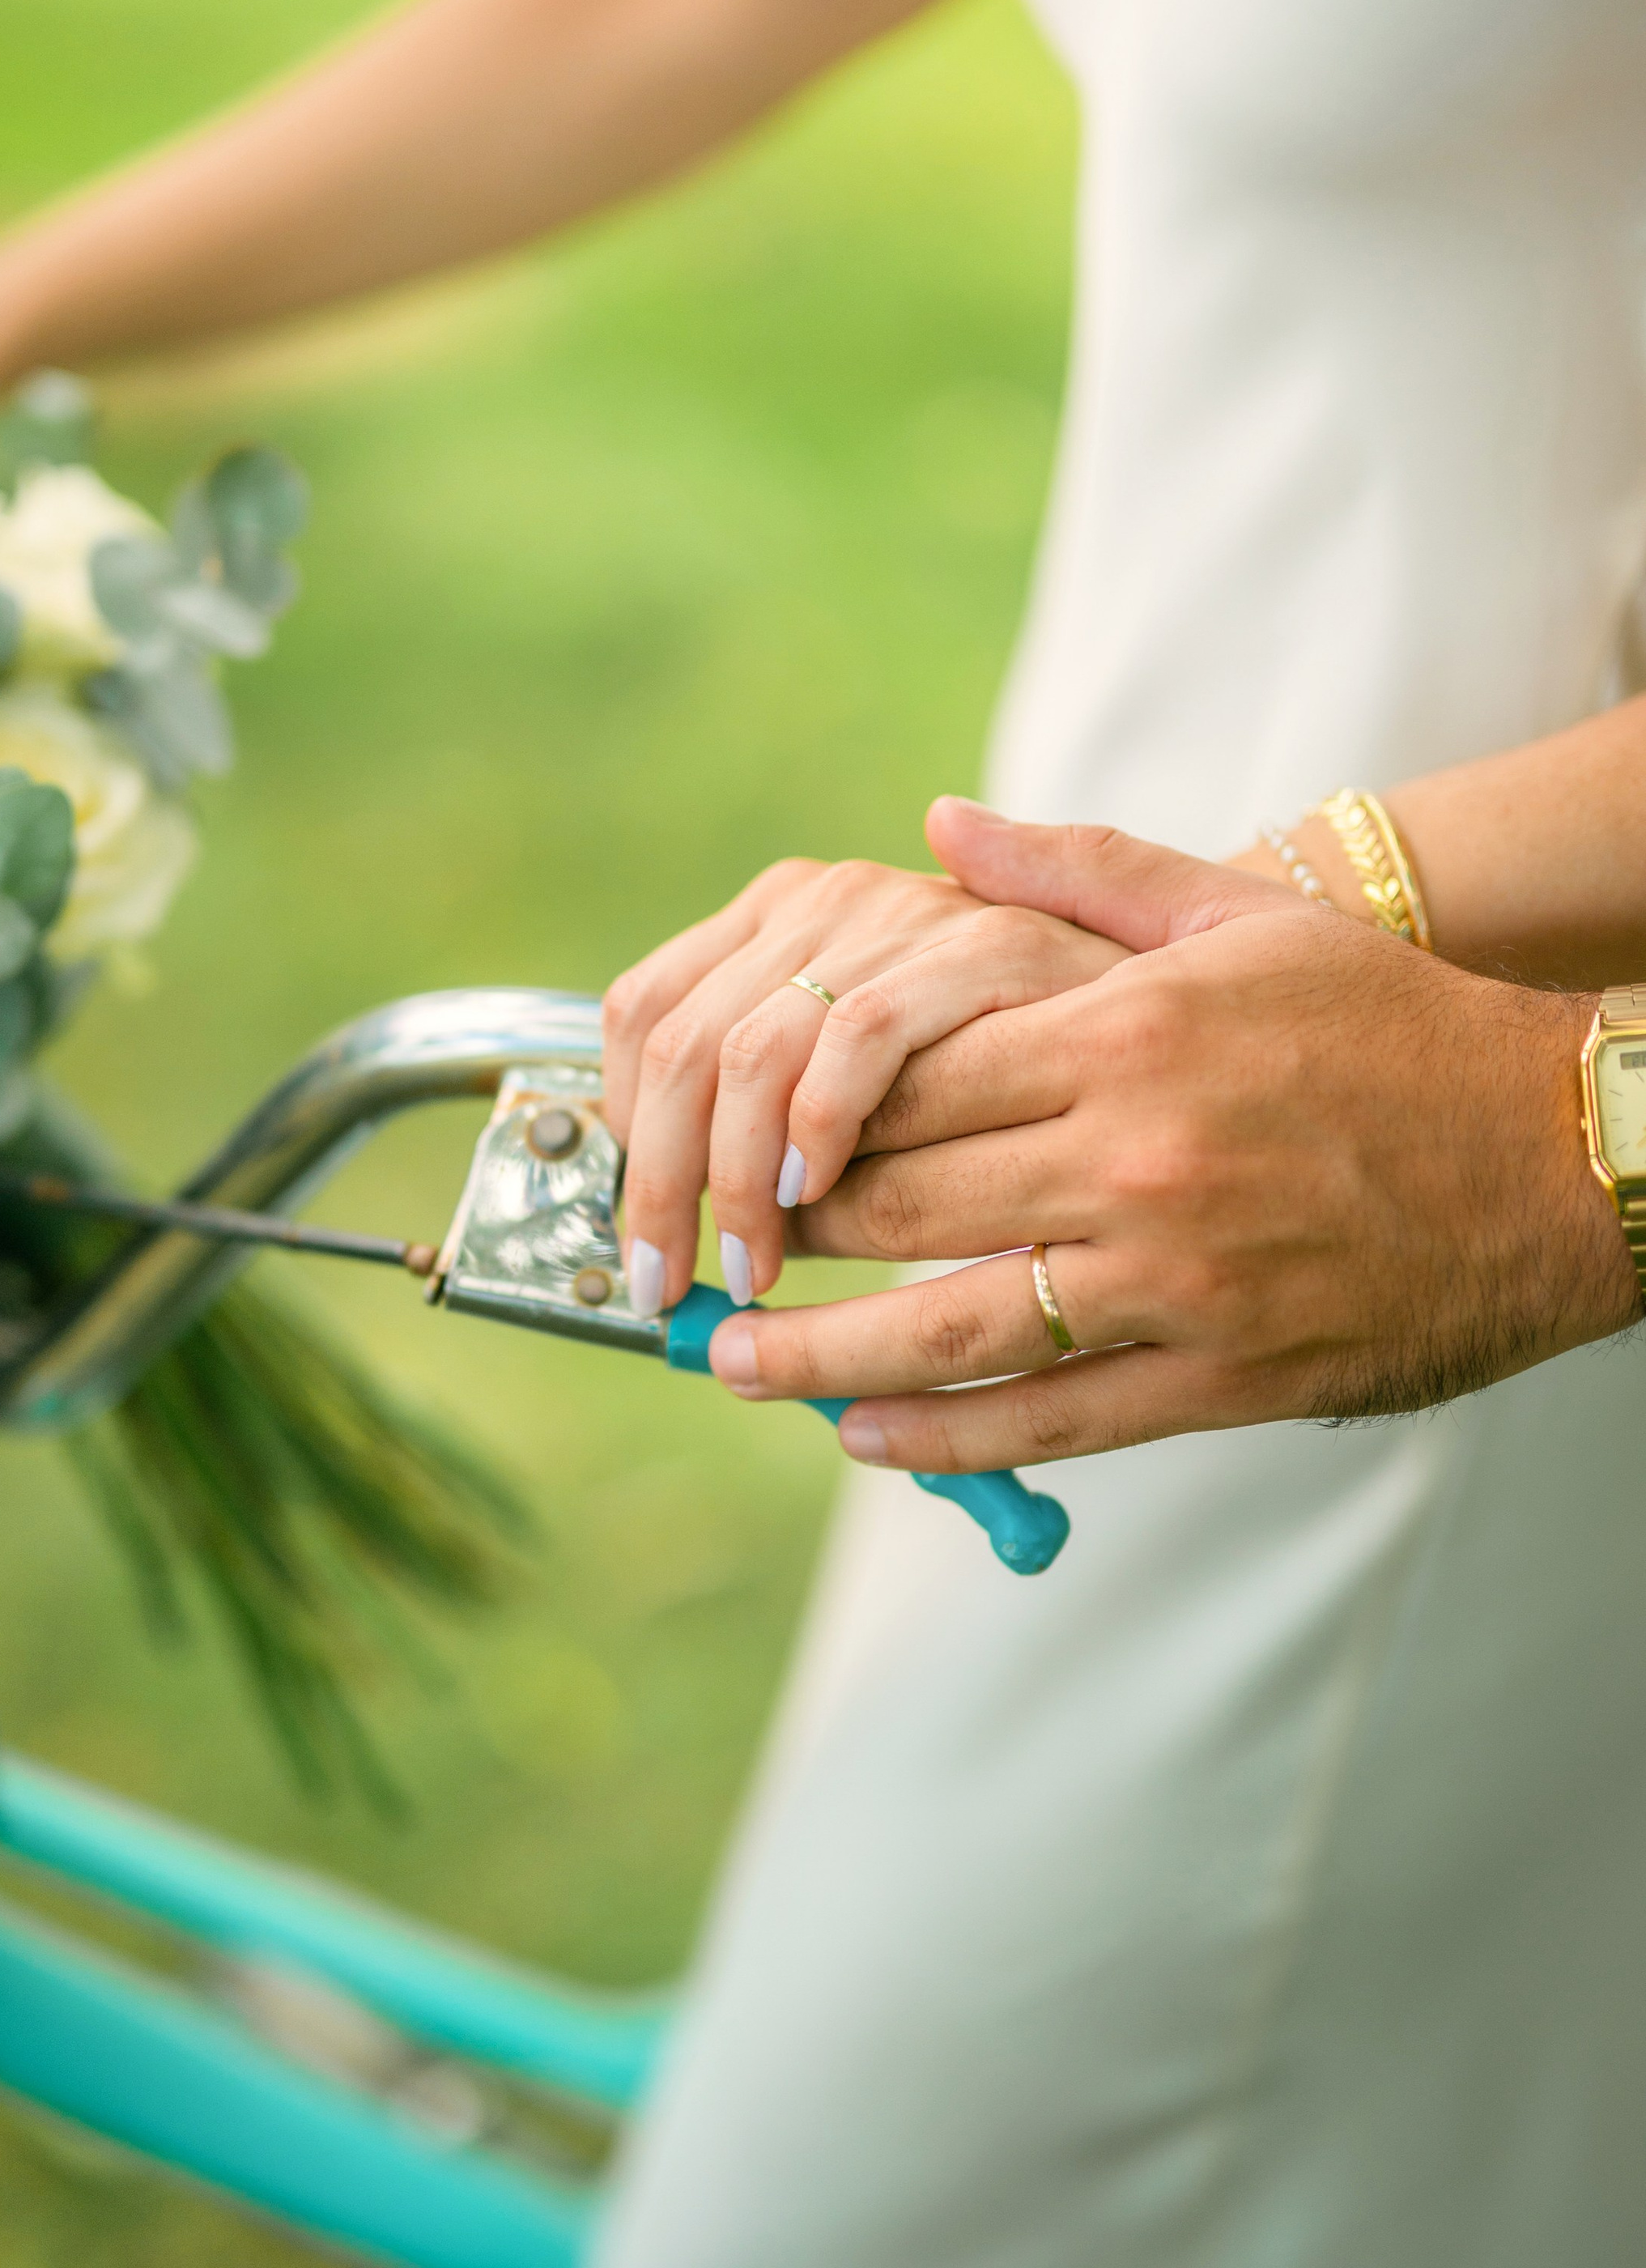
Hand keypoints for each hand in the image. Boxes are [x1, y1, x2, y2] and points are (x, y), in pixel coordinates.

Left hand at [704, 808, 1640, 1465]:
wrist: (1558, 1155)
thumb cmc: (1390, 1021)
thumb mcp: (1241, 917)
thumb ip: (1077, 876)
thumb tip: (935, 828)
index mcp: (1129, 1034)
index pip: (915, 1076)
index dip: (809, 1114)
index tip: (744, 1132)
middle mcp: (1139, 1157)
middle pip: (909, 1200)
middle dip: (792, 1229)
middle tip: (709, 1248)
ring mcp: (1180, 1277)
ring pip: (956, 1326)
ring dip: (824, 1356)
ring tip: (733, 1364)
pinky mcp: (1225, 1374)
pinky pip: (1055, 1418)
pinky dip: (947, 1438)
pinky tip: (865, 1439)